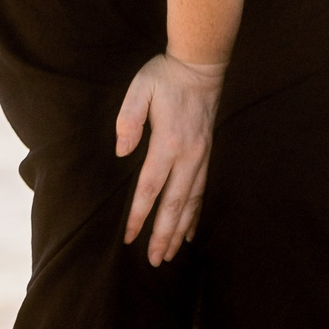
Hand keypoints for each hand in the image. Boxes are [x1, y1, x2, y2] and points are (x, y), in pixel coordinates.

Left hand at [115, 52, 225, 265]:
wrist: (200, 67)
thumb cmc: (164, 77)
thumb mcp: (139, 90)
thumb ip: (128, 120)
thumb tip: (121, 152)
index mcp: (168, 144)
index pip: (150, 189)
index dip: (138, 215)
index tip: (128, 238)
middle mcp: (188, 157)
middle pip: (174, 205)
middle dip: (163, 235)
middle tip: (153, 261)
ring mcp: (201, 158)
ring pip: (191, 203)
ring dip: (179, 231)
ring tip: (169, 255)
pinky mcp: (207, 155)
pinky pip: (202, 191)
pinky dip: (194, 215)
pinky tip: (189, 232)